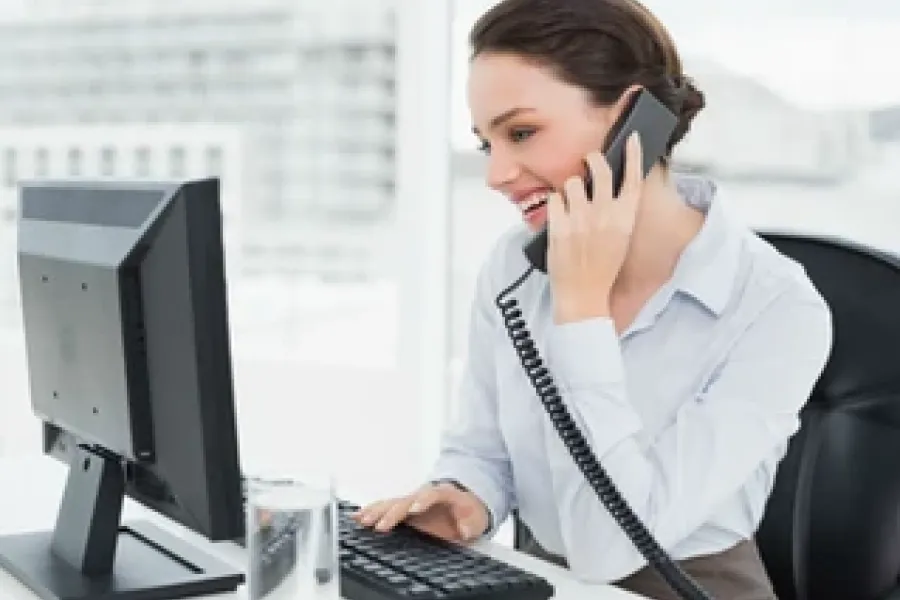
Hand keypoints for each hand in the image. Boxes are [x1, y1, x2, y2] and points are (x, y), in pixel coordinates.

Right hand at [351, 482, 489, 543]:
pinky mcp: (404, 510)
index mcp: (443, 493)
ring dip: (378, 511)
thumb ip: (470, 523)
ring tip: (363, 520)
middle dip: (393, 512)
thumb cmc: (469, 511)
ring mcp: (412, 501)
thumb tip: (464, 529)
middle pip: (406, 500)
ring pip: (392, 503)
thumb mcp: (476, 519)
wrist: (464, 503)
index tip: (414, 509)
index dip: (422, 500)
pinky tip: (357, 516)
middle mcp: (423, 495)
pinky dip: (371, 511)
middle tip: (381, 525)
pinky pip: (385, 508)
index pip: (431, 494)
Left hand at [547, 132, 643, 323]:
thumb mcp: (620, 239)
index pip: (633, 178)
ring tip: (571, 202)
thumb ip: (617, 212)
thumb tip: (610, 187)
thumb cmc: (602, 269)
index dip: (633, 155)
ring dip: (570, 187)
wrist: (583, 296)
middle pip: (600, 169)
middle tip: (589, 160)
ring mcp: (580, 219)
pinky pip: (554, 198)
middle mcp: (604, 215)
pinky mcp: (559, 226)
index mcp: (624, 219)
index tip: (630, 138)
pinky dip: (555, 204)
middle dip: (593, 159)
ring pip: (572, 182)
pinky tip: (559, 216)